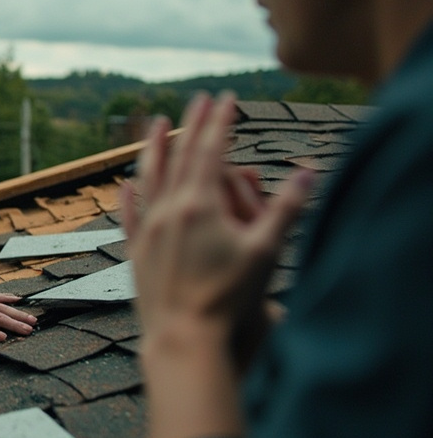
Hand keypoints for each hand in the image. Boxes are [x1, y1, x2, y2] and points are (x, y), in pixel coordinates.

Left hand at [121, 92, 311, 351]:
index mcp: (199, 205)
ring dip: (154, 148)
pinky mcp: (136, 253)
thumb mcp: (265, 252)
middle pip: (180, 157)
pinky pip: (130, 216)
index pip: (210, 152)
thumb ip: (285, 210)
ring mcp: (148, 231)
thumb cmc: (229, 298)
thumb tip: (309, 173)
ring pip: (148, 178)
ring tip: (156, 125)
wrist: (185, 338)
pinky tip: (127, 185)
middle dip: (192, 125)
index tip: (226, 99)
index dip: (219, 123)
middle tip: (199, 100)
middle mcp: (168, 211)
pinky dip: (129, 195)